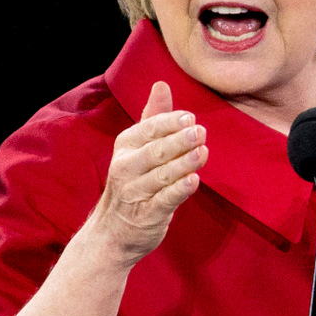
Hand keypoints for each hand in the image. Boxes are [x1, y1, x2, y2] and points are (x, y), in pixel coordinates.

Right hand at [91, 81, 206, 264]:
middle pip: (156, 151)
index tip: (190, 117)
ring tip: (202, 152)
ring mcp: (135, 193)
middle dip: (178, 141)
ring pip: (162, 175)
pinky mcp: (147, 216)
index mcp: (126, 146)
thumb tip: (162, 83)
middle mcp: (126, 167)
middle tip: (200, 132)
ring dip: (183, 163)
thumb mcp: (138, 148)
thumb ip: (153, 117)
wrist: (113, 232)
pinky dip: (179, 190)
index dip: (169, 123)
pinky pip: (165, 200)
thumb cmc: (133, 182)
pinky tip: (194, 181)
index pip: (149, 129)